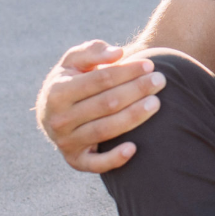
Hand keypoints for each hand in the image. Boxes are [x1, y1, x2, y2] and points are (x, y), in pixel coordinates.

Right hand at [35, 40, 165, 172]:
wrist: (53, 114)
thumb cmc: (72, 80)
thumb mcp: (74, 61)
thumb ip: (93, 51)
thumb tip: (117, 53)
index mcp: (57, 92)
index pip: (100, 80)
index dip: (127, 72)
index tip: (150, 65)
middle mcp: (59, 119)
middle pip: (106, 104)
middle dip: (137, 90)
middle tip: (160, 80)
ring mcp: (66, 141)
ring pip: (105, 130)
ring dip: (134, 116)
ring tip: (157, 102)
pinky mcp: (75, 160)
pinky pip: (95, 164)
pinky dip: (114, 159)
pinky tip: (134, 148)